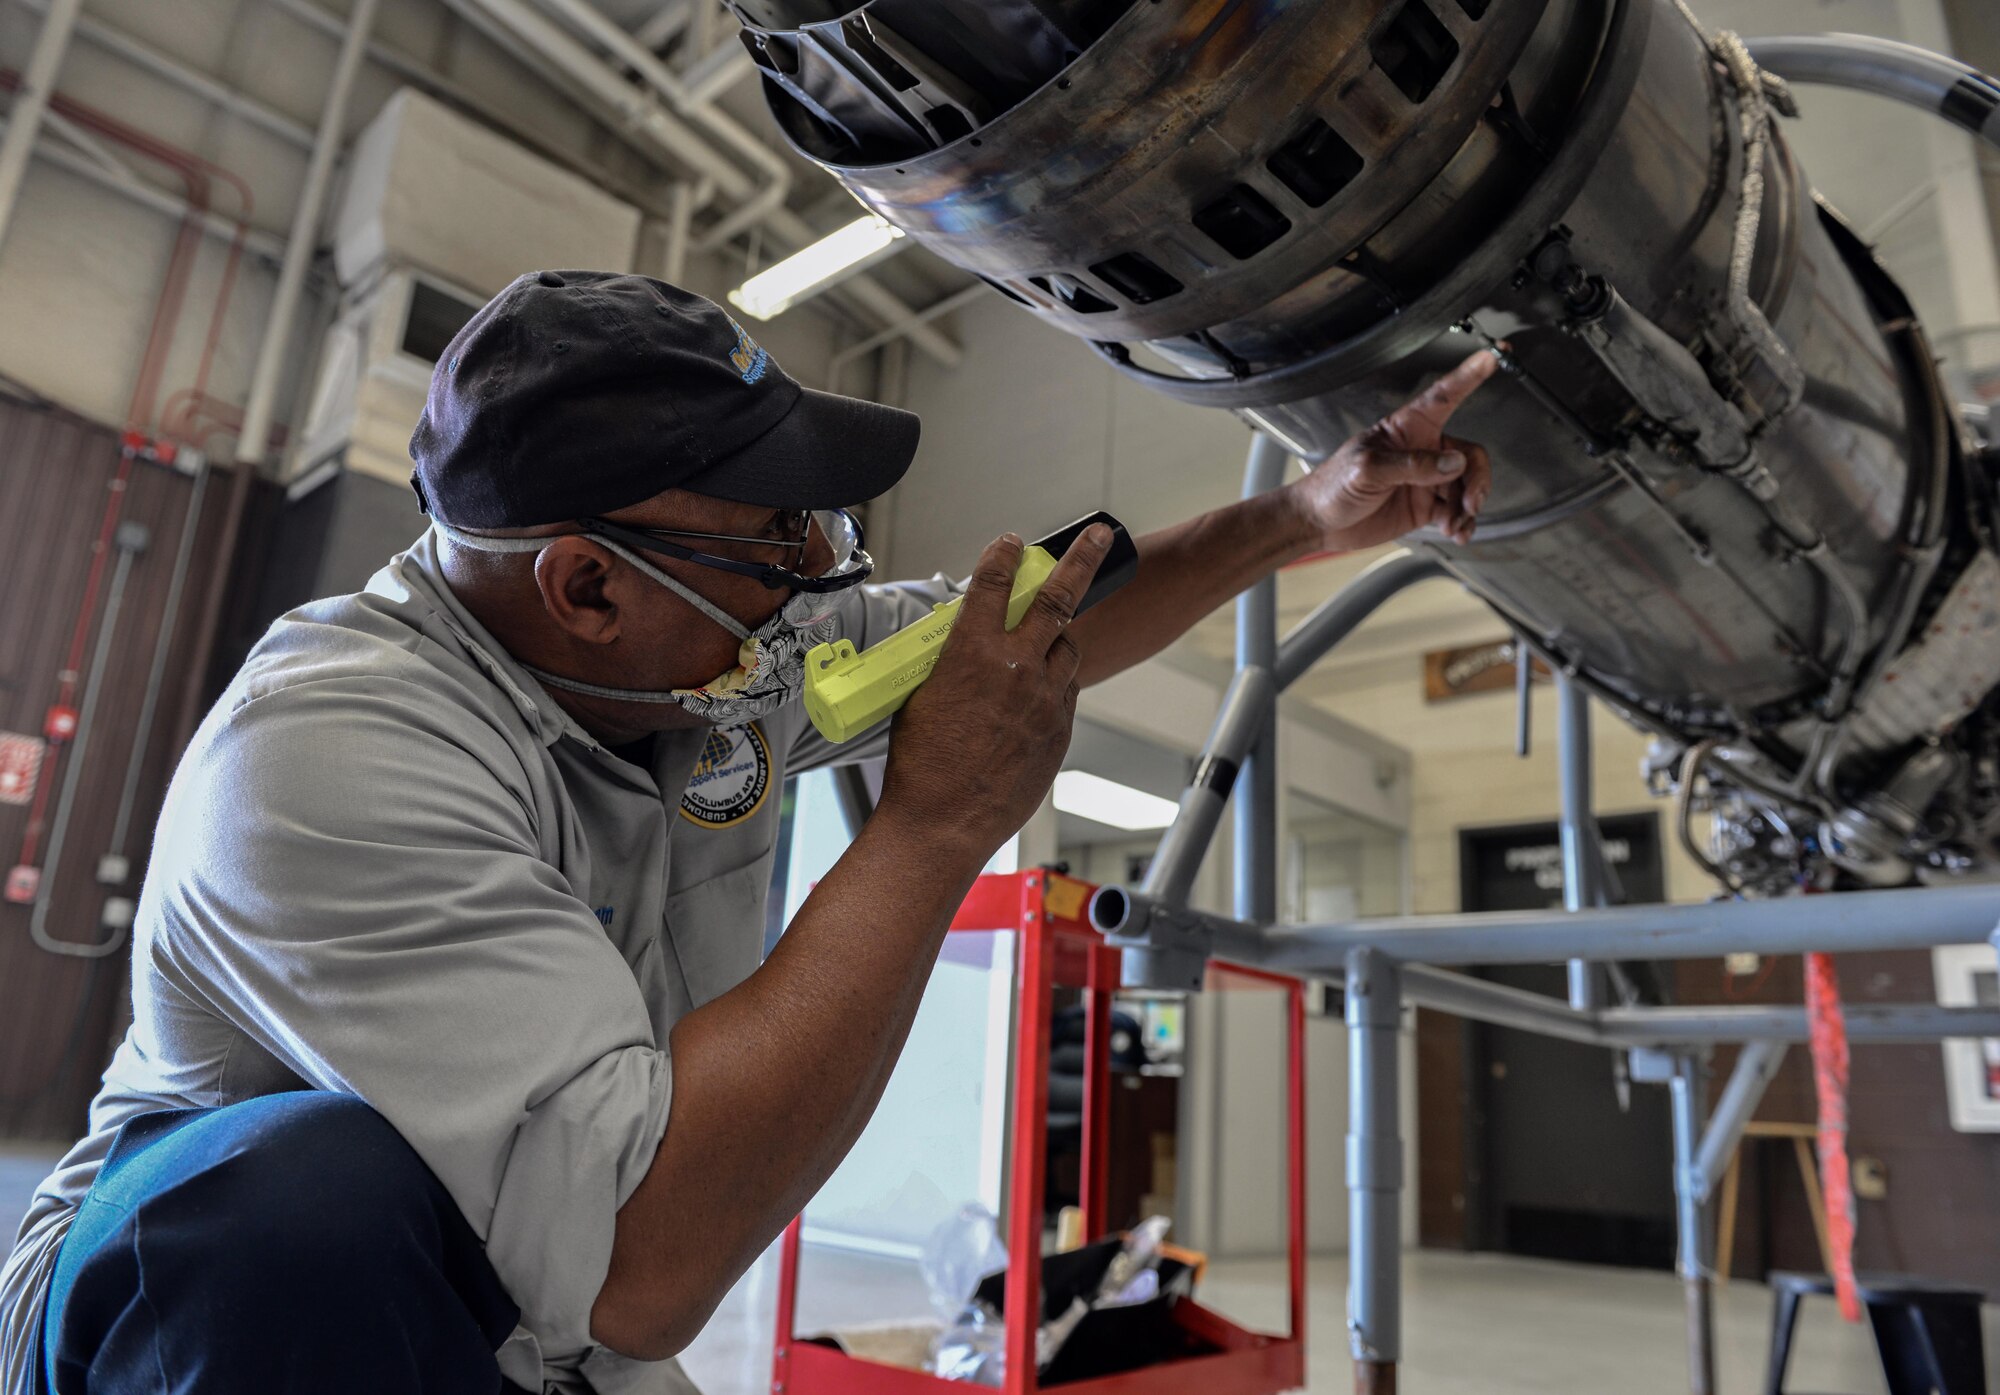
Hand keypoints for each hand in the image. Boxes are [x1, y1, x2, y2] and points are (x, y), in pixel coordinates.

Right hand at [877, 526, 1111, 858]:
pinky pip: (1065, 693)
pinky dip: (1055, 684)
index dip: (1005, 555)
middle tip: (1100, 536)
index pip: (995, 583)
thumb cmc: (921, 765)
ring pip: (1067, 650)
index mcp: (972, 652)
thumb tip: (960, 652)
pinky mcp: (1059, 732)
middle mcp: (1016, 668)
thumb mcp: (920, 696)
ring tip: (1048, 640)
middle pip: (1059, 599)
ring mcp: (1044, 700)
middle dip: (1083, 559)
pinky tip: (1038, 694)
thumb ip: (949, 664)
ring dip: (1060, 638)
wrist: (943, 822)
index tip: (1011, 542)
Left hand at [1289, 349, 1498, 548]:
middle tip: (1471, 501)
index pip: (1443, 396)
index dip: (1469, 375)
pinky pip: (1456, 511)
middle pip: (1469, 454)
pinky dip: (1462, 523)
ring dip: (1468, 506)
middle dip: (1476, 478)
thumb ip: (1412, 465)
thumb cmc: (1332, 485)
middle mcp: (1422, 450)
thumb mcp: (1367, 468)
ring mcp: (1425, 479)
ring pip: (1466, 486)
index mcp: (1406, 428)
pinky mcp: (1425, 506)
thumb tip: (1453, 463)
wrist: (1319, 523)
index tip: (1493, 355)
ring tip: (1456, 525)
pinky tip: (1457, 532)